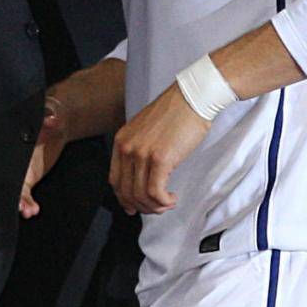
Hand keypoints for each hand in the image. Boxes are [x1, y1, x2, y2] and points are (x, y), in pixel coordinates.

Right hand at [19, 94, 66, 217]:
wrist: (57, 125)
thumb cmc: (48, 115)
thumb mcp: (49, 114)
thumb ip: (48, 118)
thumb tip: (51, 120)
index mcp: (8, 142)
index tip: (7, 184)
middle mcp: (9, 159)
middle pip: (2, 178)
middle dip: (8, 193)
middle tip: (19, 205)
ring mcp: (16, 171)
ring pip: (12, 190)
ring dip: (19, 202)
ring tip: (28, 211)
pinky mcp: (26, 181)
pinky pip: (24, 195)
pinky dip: (28, 203)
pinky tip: (34, 210)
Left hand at [109, 80, 209, 213]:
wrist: (192, 98)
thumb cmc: (175, 114)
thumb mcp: (146, 131)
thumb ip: (139, 150)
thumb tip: (142, 176)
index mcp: (121, 140)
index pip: (115, 180)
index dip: (123, 199)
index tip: (133, 207)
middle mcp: (127, 147)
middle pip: (126, 191)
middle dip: (142, 206)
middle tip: (157, 208)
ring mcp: (142, 153)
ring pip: (140, 195)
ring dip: (155, 206)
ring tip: (167, 203)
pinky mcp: (160, 159)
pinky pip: (155, 192)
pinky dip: (164, 202)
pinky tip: (172, 198)